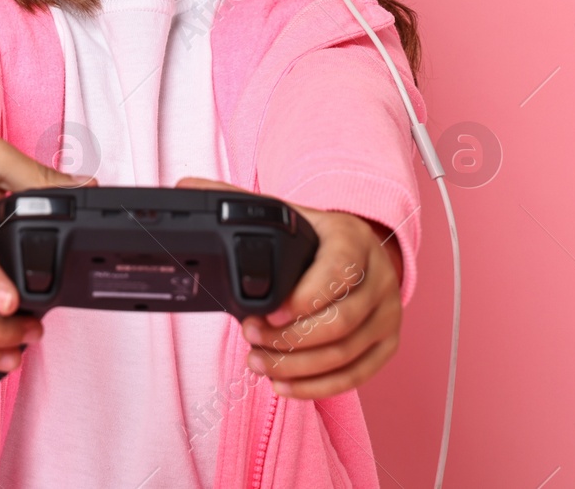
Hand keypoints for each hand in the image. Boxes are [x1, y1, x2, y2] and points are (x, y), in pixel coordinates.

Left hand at [174, 176, 404, 399]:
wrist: (357, 252)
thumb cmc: (314, 236)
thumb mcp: (285, 213)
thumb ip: (237, 202)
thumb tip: (186, 188)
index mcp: (353, 238)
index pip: (337, 271)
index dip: (303, 298)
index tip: (267, 313)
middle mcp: (379, 276)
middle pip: (341, 321)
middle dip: (290, 338)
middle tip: (251, 338)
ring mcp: (388, 312)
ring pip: (345, 353)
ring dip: (297, 366)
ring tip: (259, 363)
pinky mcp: (388, 342)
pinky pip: (357, 374)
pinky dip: (318, 386)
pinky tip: (285, 384)